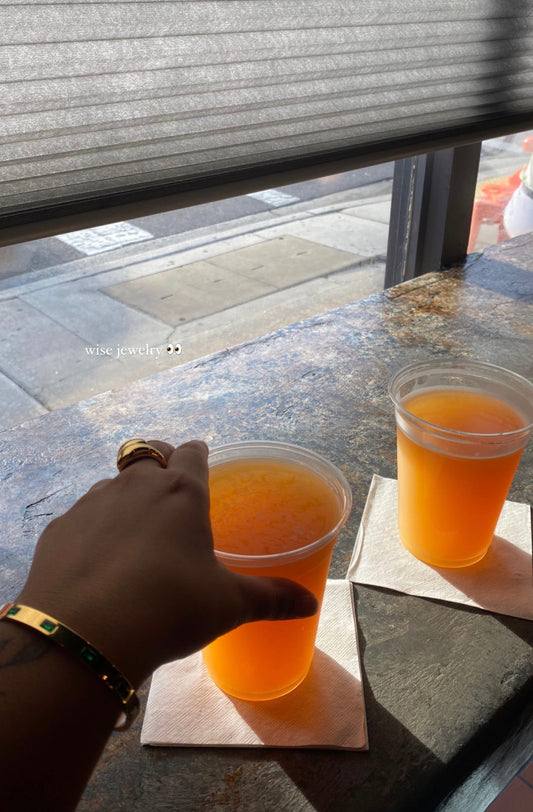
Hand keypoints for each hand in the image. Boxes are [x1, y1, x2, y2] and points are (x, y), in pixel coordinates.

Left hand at [17, 440, 317, 685]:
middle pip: (147, 451)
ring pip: (111, 482)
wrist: (87, 634)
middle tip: (168, 486)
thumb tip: (310, 604)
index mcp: (182, 492)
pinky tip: (97, 561)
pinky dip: (93, 528)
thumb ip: (271, 598)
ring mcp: (92, 502)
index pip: (192, 452)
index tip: (202, 461)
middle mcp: (136, 485)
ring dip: (124, 495)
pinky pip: (81, 515)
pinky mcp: (59, 527)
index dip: (198, 454)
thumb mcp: (228, 605)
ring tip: (133, 532)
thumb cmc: (171, 607)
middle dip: (159, 459)